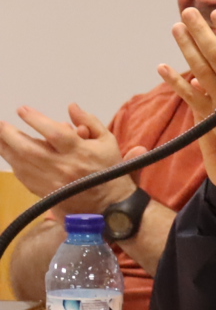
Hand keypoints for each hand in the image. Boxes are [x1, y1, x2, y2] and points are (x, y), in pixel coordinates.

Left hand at [0, 104, 135, 209]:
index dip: (36, 120)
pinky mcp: (45, 192)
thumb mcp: (107, 141)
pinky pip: (23, 176)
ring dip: (5, 148)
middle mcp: (64, 167)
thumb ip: (89, 121)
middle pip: (30, 149)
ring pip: (22, 163)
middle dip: (10, 134)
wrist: (110, 202)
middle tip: (1, 124)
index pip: (55, 133)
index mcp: (81, 152)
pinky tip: (8, 153)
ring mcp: (52, 182)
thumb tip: (71, 106)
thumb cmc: (108, 168)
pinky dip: (13, 163)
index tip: (22, 110)